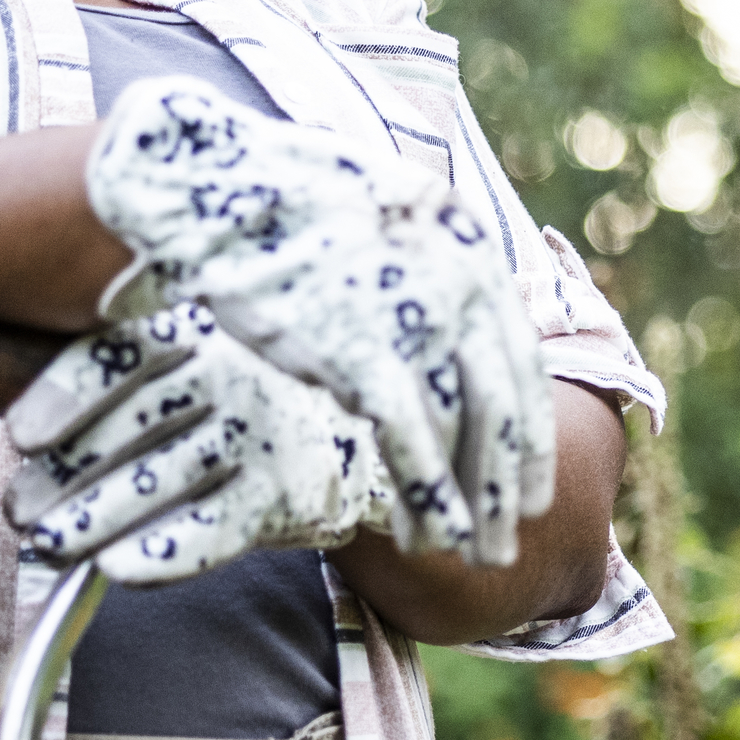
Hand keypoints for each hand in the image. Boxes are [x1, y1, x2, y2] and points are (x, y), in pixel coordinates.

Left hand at [3, 299, 388, 585]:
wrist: (340, 439)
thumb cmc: (231, 406)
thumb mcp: (185, 367)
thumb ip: (120, 384)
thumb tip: (25, 443)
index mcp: (196, 328)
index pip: (122, 356)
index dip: (66, 396)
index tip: (24, 438)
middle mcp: (233, 371)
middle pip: (134, 425)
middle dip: (67, 477)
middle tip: (21, 513)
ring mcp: (262, 431)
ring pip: (163, 480)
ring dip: (96, 520)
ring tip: (51, 545)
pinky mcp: (284, 492)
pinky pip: (213, 529)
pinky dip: (161, 554)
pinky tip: (117, 569)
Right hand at [84, 78, 554, 563]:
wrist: (208, 188)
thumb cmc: (274, 203)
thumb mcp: (374, 211)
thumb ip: (419, 261)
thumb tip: (447, 309)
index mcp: (466, 240)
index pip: (521, 358)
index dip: (531, 433)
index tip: (531, 489)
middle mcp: (458, 277)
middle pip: (504, 405)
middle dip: (508, 483)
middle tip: (508, 540)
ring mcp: (414, 316)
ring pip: (466, 432)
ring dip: (470, 502)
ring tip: (467, 550)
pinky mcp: (361, 352)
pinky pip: (413, 443)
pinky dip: (428, 497)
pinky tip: (427, 537)